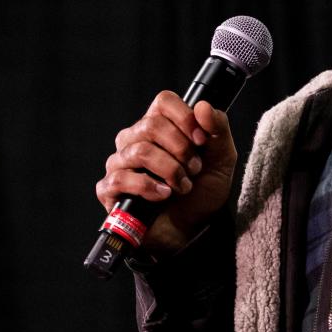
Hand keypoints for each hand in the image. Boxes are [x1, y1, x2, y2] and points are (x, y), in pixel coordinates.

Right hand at [96, 93, 236, 253]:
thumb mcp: (221, 159)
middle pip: (152, 125)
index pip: (163, 101)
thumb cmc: (202, 192)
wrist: (193, 230)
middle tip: (194, 169)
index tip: (201, 140)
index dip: (185, 117)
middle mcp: (134, 139)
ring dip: (171, 171)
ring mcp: (119, 163)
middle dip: (181, 150)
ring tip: (183, 186)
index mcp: (159, 126)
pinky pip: (122, 178)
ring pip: (141, 151)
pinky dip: (149, 188)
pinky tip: (163, 195)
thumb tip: (203, 106)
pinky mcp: (109, 189)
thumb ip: (218, 129)